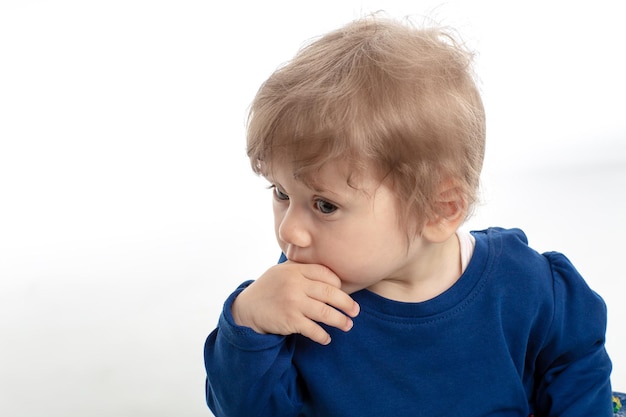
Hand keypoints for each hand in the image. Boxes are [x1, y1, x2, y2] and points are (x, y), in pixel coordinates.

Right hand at [231, 261, 359, 344]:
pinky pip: (313, 329)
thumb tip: (331, 275)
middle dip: (347, 303)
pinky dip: (323, 336)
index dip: (338, 283)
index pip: (325, 273)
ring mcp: (293, 302)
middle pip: (330, 292)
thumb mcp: (281, 272)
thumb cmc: (268, 289)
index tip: (342, 292)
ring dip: (340, 321)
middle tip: (355, 310)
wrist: (246, 309)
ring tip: (348, 325)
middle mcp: (295, 284)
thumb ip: (302, 270)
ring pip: (325, 312)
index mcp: (295, 269)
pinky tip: (327, 338)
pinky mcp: (290, 320)